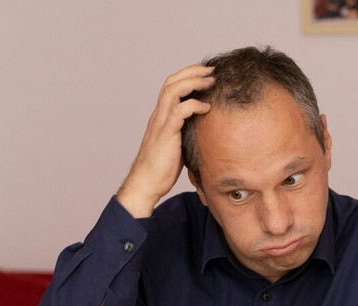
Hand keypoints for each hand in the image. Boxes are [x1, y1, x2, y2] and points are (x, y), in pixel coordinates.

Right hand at [117, 65, 214, 217]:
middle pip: (171, 82)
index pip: (171, 86)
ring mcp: (161, 124)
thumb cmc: (162, 168)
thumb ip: (185, 131)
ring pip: (173, 91)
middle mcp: (159, 115)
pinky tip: (207, 108)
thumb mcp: (177, 143)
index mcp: (161, 116)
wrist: (146, 183)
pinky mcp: (165, 135)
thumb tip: (205, 127)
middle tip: (211, 70)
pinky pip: (179, 112)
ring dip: (193, 83)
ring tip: (210, 82)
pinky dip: (194, 106)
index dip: (187, 75)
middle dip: (192, 72)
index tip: (206, 73)